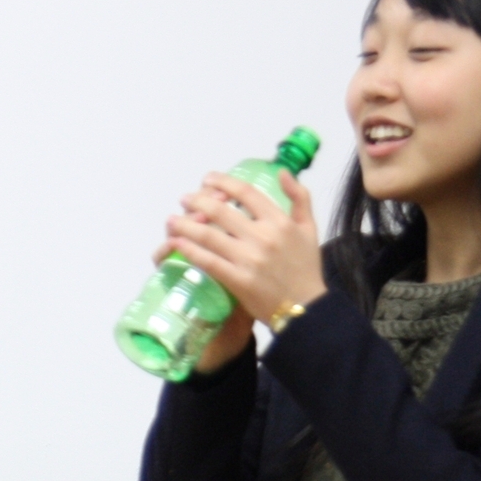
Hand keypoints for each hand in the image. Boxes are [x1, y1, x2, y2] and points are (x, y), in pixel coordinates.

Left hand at [162, 168, 325, 327]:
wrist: (307, 308)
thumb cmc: (306, 268)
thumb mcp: (309, 228)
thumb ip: (299, 197)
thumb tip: (282, 172)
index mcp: (280, 222)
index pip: (246, 193)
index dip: (223, 182)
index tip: (208, 179)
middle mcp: (263, 237)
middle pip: (221, 211)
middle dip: (197, 201)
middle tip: (184, 199)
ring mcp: (249, 259)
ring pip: (209, 235)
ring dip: (185, 224)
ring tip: (171, 219)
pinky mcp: (238, 280)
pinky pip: (208, 261)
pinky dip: (189, 250)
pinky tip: (176, 243)